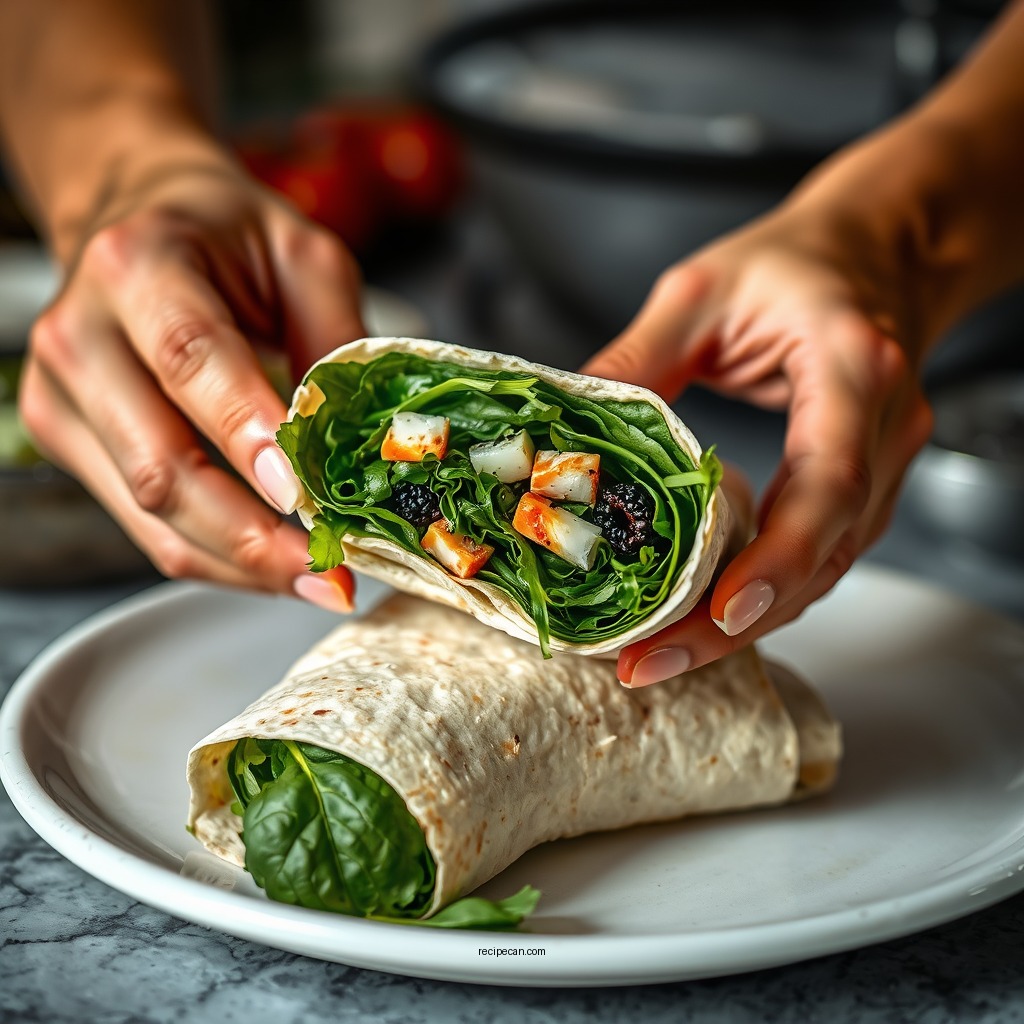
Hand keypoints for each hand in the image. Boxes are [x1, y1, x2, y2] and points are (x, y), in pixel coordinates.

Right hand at [19, 158, 362, 608]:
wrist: (140, 223)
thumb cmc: (228, 236)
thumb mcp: (304, 255)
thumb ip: (335, 337)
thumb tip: (369, 444)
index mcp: (139, 265)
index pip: (190, 359)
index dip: (245, 432)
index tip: (305, 495)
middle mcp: (82, 335)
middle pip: (160, 463)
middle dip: (251, 535)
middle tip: (331, 571)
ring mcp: (63, 397)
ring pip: (149, 513)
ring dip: (239, 561)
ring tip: (318, 581)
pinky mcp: (68, 441)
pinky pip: (143, 525)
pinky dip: (215, 556)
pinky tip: (274, 564)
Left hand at [583, 207, 933, 685]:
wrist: (875, 251)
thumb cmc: (795, 263)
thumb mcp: (700, 292)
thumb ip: (636, 360)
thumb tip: (566, 436)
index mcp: (850, 366)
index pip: (829, 482)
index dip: (777, 558)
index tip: (720, 612)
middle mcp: (884, 426)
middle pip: (825, 552)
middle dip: (737, 623)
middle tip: (651, 663)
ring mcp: (886, 461)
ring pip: (826, 570)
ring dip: (746, 624)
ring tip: (661, 656)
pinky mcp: (867, 483)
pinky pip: (821, 556)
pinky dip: (765, 594)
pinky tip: (705, 617)